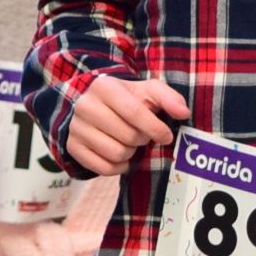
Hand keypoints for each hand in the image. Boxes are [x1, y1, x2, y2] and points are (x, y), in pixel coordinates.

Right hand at [60, 73, 190, 176]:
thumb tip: (184, 112)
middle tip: (141, 135)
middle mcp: (85, 106)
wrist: (96, 107)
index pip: (135, 112)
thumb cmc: (128, 100)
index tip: (166, 136)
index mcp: (104, 87)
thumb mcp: (148, 91)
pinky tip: (120, 155)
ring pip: (116, 153)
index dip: (156, 128)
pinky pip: (103, 168)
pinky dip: (118, 166)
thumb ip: (169, 97)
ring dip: (130, 153)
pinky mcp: (72, 147)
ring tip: (129, 143)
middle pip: (128, 136)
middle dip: (142, 139)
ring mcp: (76, 128)